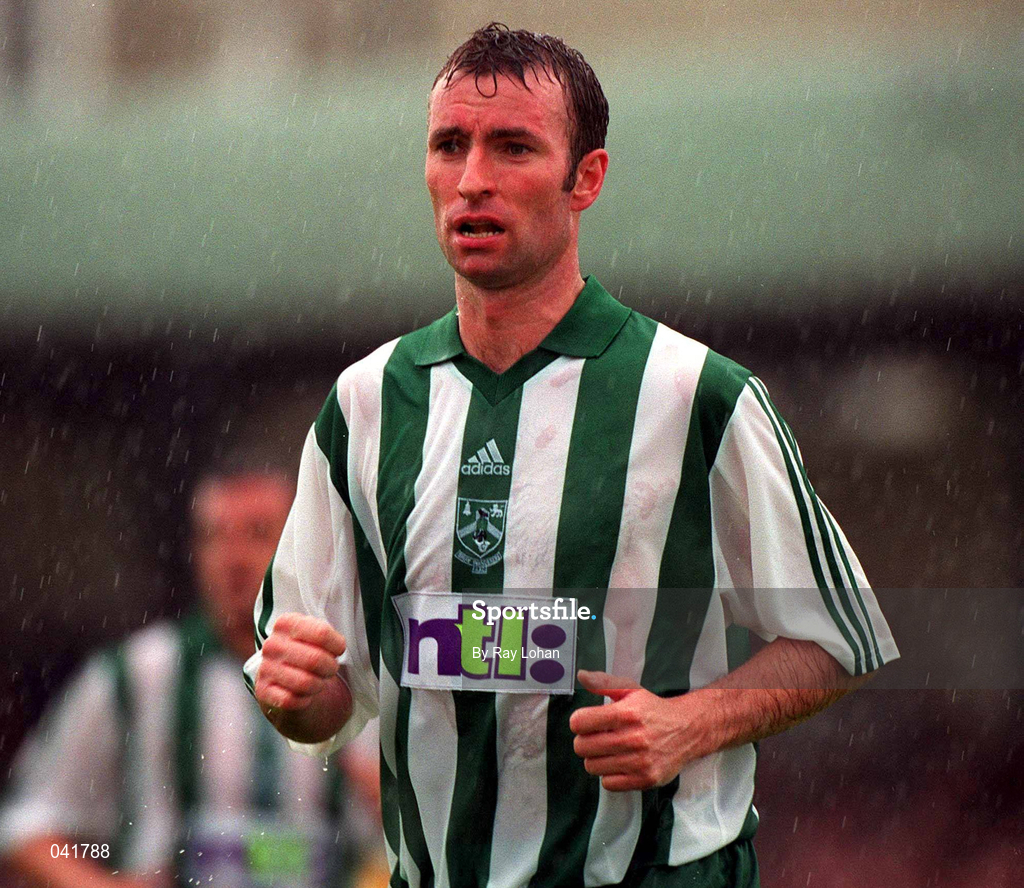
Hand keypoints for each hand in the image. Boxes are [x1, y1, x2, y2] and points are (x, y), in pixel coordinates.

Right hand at [254, 612, 345, 714]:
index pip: (322, 633)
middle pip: (315, 660)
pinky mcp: (263, 690)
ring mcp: (265, 667)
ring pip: (305, 683)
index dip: (337, 646)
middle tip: (330, 669)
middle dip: (331, 668)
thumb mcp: (315, 635)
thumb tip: (338, 647)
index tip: (338, 650)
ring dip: (319, 685)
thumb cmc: (307, 650)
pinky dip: (304, 700)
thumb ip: (327, 636)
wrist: (284, 675)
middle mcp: (272, 644)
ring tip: (319, 681)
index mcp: (286, 623)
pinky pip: (291, 700)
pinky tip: (305, 695)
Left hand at [569, 669, 700, 791]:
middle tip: (596, 737)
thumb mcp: (630, 690)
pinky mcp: (645, 779)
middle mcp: (633, 738)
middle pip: (582, 747)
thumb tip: (581, 676)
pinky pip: (608, 784)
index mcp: (626, 713)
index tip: (586, 722)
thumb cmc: (653, 710)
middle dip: (584, 741)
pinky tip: (619, 763)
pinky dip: (609, 775)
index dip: (579, 722)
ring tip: (608, 750)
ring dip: (596, 758)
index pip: (580, 722)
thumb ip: (603, 683)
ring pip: (592, 767)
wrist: (687, 730)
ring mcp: (640, 762)